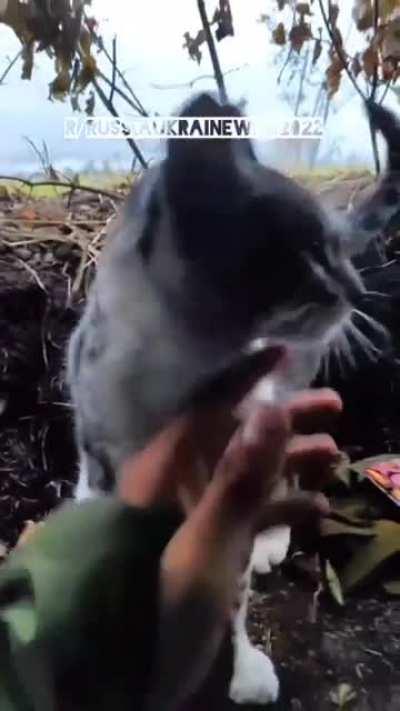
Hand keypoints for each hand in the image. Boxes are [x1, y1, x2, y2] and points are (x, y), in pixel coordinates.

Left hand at [117, 347, 341, 709]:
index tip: (285, 353)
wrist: (119, 673)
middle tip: (335, 406)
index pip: (207, 405)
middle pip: (236, 436)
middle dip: (284, 421)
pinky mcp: (209, 543)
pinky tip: (320, 513)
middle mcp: (179, 481)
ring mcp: (195, 513)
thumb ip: (237, 481)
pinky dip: (283, 510)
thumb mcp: (202, 545)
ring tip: (337, 455)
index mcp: (165, 469)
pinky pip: (249, 514)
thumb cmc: (155, 604)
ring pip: (248, 473)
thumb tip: (271, 410)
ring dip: (291, 464)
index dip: (245, 376)